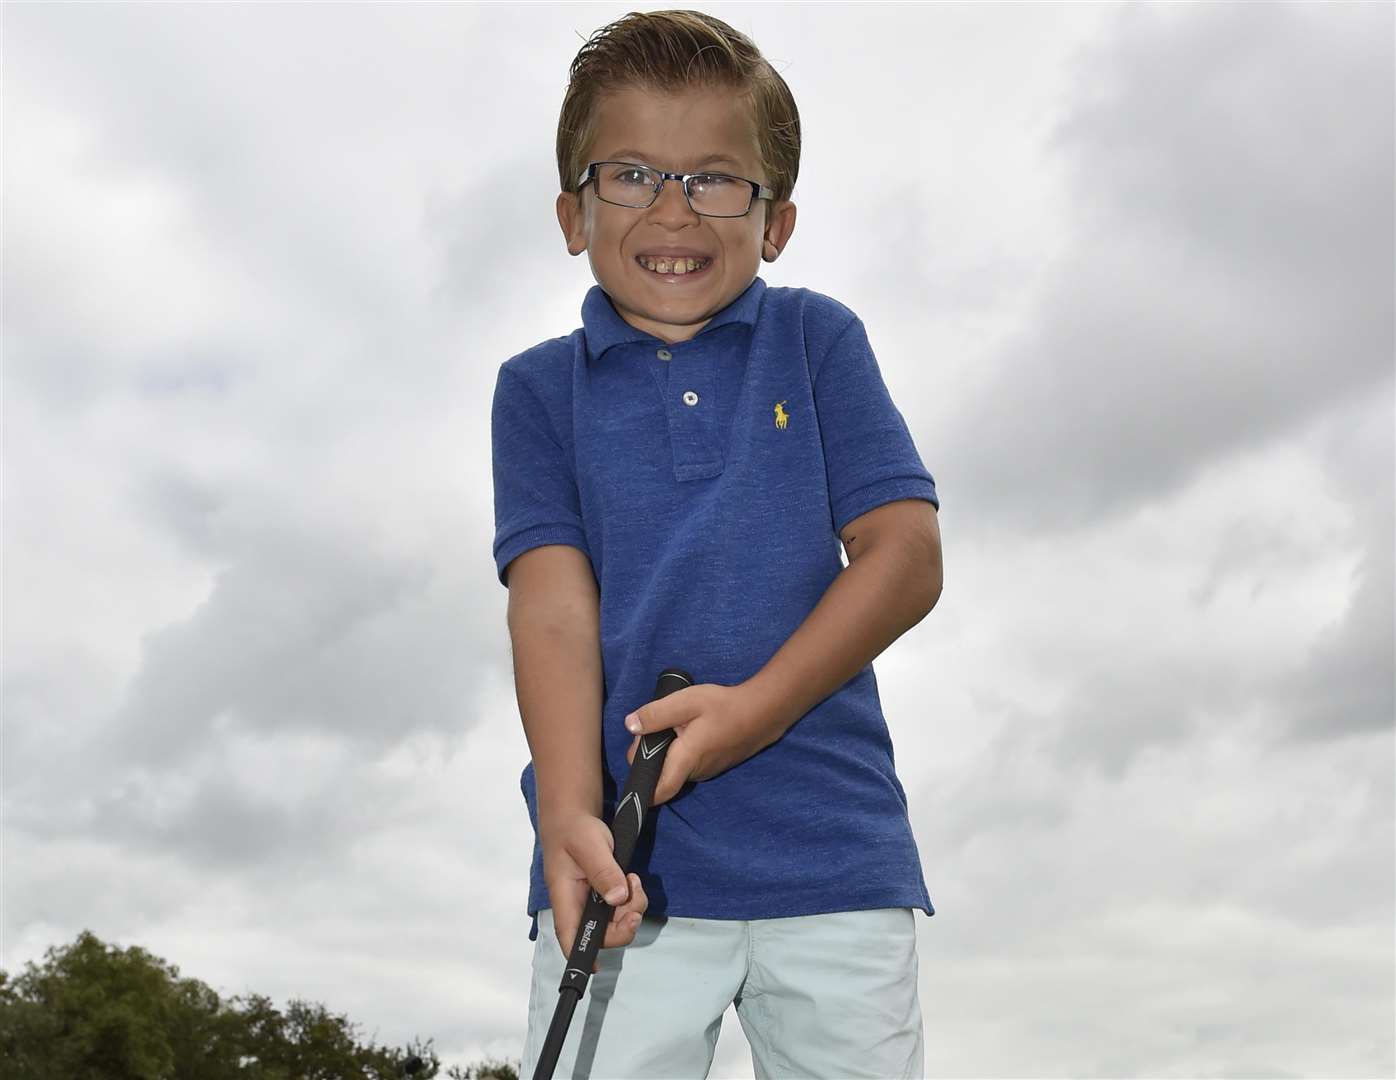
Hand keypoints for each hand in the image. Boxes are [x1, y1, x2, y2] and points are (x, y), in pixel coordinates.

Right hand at [541, 812, 648, 972]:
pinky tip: (631, 879)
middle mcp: (577, 904)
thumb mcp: (590, 845)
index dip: (581, 956)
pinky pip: (621, 906)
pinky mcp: (603, 891)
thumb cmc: (575, 828)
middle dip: (623, 923)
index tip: (598, 966)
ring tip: (634, 881)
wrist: (575, 813)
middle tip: (635, 901)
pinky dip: (631, 897)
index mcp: (564, 897)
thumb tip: (617, 899)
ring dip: (631, 907)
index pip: (569, 936)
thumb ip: (604, 871)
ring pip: (615, 920)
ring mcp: (591, 899)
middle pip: (600, 933)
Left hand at [623, 681, 776, 806]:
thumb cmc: (724, 706)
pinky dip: (681, 751)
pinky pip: (688, 764)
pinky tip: (690, 729)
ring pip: (674, 768)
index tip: (633, 768)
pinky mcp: (714, 766)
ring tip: (675, 725)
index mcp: (685, 760)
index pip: (657, 792)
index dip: (640, 788)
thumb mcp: (686, 702)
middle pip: (661, 774)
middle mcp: (695, 773)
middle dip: (650, 755)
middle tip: (655, 725)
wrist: (763, 712)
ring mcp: (706, 771)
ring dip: (666, 752)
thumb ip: (656, 714)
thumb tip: (630, 725)